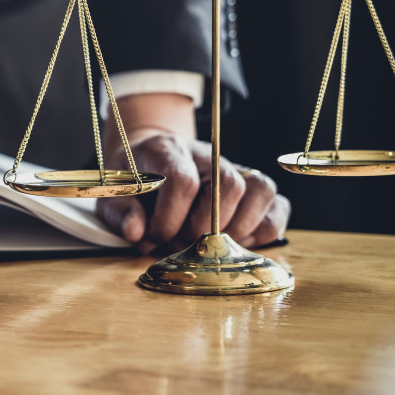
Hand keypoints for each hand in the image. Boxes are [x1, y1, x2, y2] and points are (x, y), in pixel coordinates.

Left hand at [98, 130, 289, 252]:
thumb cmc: (137, 180)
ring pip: (261, 191)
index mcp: (170, 150)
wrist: (152, 159)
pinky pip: (278, 207)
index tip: (152, 237)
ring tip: (208, 244)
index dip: (168, 218)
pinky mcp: (255, 189)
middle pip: (227, 186)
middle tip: (179, 243)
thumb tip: (136, 232)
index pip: (183, 181)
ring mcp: (237, 169)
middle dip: (202, 228)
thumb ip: (120, 211)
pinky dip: (263, 231)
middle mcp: (209, 155)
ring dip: (237, 229)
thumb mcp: (116, 193)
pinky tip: (234, 242)